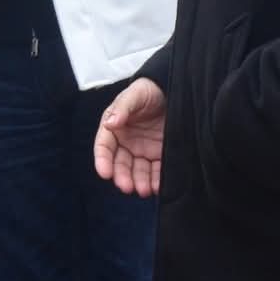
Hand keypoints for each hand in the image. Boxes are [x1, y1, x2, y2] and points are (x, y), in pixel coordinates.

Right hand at [94, 78, 166, 198]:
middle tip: (127, 186)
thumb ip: (123, 107)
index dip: (102, 160)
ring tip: (143, 190)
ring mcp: (142, 150)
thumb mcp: (135, 94)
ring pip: (137, 170)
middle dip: (122, 176)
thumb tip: (110, 123)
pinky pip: (155, 171)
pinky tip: (157, 186)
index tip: (105, 173)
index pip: (104, 146)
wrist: (176, 90)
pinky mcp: (159, 155)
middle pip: (120, 163)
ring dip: (138, 182)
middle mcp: (126, 142)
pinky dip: (155, 180)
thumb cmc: (150, 90)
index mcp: (114, 127)